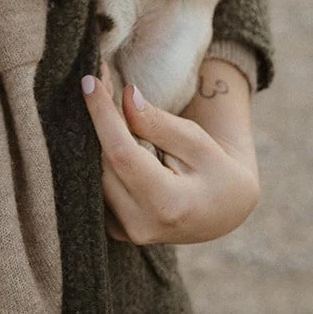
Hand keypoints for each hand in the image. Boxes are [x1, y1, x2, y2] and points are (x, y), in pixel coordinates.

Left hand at [81, 63, 258, 243]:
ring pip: (96, 173)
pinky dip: (100, 157)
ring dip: (97, 136)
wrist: (223, 209)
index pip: (121, 153)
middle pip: (104, 162)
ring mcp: (126, 232)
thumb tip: (126, 95)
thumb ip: (158, 122)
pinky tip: (109, 133)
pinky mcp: (116, 229)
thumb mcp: (196, 141)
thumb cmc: (214, 171)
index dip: (102, 115)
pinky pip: (97, 186)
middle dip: (99, 119)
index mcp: (168, 205)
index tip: (89, 81)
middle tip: (101, 81)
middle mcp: (142, 225)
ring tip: (107, 102)